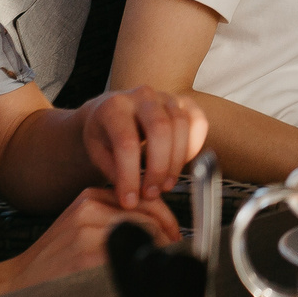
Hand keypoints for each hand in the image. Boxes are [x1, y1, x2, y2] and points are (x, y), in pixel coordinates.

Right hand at [2, 186, 179, 292]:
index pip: (144, 199)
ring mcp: (88, 232)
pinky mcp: (87, 257)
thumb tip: (162, 230)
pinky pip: (129, 259)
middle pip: (148, 217)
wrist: (14, 283)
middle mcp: (90, 209)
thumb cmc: (52, 261)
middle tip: (174, 255)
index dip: (166, 219)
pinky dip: (141, 268)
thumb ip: (114, 219)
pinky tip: (139, 278)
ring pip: (143, 237)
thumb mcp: (81, 227)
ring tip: (159, 269)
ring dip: (157, 254)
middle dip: (167, 239)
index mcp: (90, 197)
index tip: (175, 235)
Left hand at [79, 86, 208, 209]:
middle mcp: (142, 96)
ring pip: (181, 125)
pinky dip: (194, 146)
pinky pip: (198, 121)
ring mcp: (165, 96)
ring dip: (176, 162)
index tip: (130, 200)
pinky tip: (181, 163)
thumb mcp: (98, 153)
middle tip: (151, 193)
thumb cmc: (104, 134)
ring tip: (164, 185)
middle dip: (158, 168)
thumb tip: (133, 199)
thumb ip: (115, 172)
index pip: (126, 141)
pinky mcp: (183, 101)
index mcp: (114, 106)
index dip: (130, 175)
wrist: (111, 111)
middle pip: (160, 129)